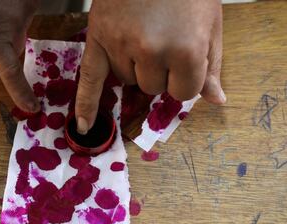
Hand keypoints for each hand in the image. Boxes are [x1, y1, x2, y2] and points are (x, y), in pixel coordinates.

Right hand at [75, 0, 224, 133]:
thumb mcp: (211, 25)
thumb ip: (212, 65)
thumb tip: (215, 100)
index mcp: (186, 51)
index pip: (183, 93)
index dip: (186, 78)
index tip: (186, 59)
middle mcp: (151, 52)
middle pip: (154, 88)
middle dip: (162, 71)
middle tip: (164, 39)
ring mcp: (122, 46)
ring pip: (128, 81)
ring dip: (136, 68)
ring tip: (141, 36)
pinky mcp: (99, 39)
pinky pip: (88, 80)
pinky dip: (85, 104)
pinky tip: (83, 123)